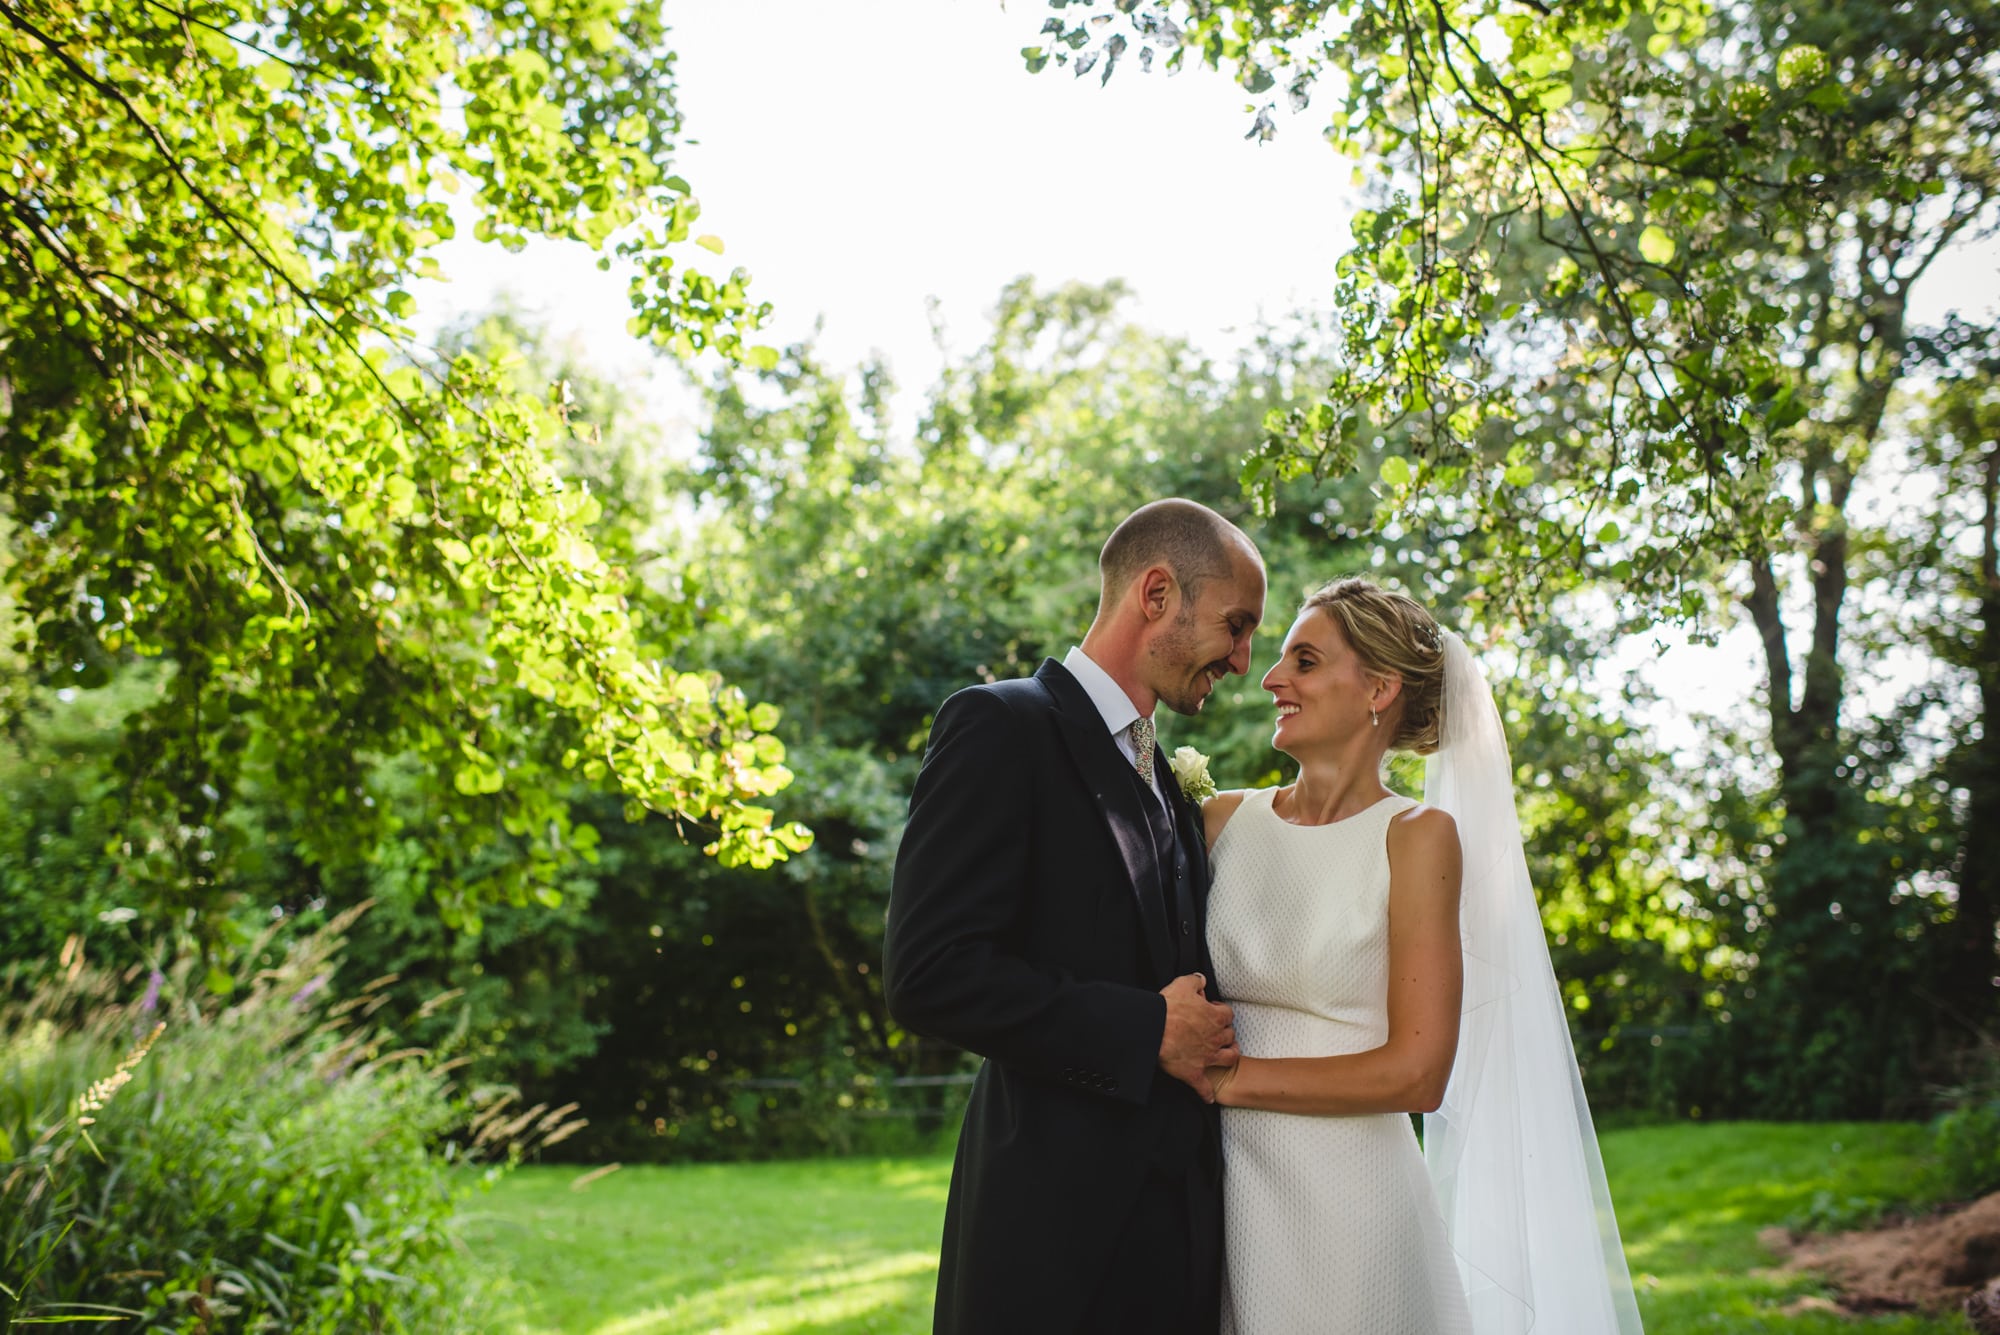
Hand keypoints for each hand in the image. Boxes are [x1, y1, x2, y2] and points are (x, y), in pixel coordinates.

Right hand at [1158, 972, 1235, 1101]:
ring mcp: (1206, 1057)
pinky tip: (1209, 1098)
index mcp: (1215, 1017)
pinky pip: (1204, 1087)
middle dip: (1227, 1033)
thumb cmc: (1168, 1008)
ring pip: (1229, 1058)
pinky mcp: (1193, 1072)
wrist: (1154, 1030)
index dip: (1221, 1011)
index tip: (1213, 1010)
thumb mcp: (1183, 984)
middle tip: (1218, 1031)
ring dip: (1230, 1056)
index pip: (1228, 1013)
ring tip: (1227, 1054)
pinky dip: (1207, 1093)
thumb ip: (1195, 981)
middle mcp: (1215, 1038)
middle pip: (1230, 1035)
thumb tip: (1202, 980)